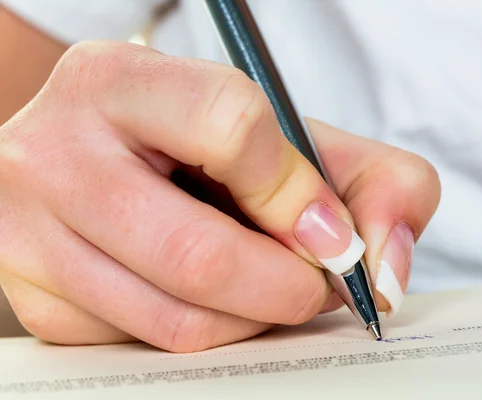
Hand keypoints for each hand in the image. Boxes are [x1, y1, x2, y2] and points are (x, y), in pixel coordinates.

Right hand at [0, 42, 439, 351]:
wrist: (103, 154)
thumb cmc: (201, 145)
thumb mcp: (289, 137)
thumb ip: (373, 184)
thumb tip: (382, 273)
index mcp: (122, 81)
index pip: (229, 126)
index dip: (298, 194)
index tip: (328, 233)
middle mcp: (57, 153)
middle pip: (198, 253)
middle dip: (285, 288)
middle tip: (313, 285)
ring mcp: (32, 233)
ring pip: (174, 319)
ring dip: (249, 320)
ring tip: (267, 290)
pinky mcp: (36, 297)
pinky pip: (143, 344)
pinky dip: (202, 333)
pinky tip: (210, 298)